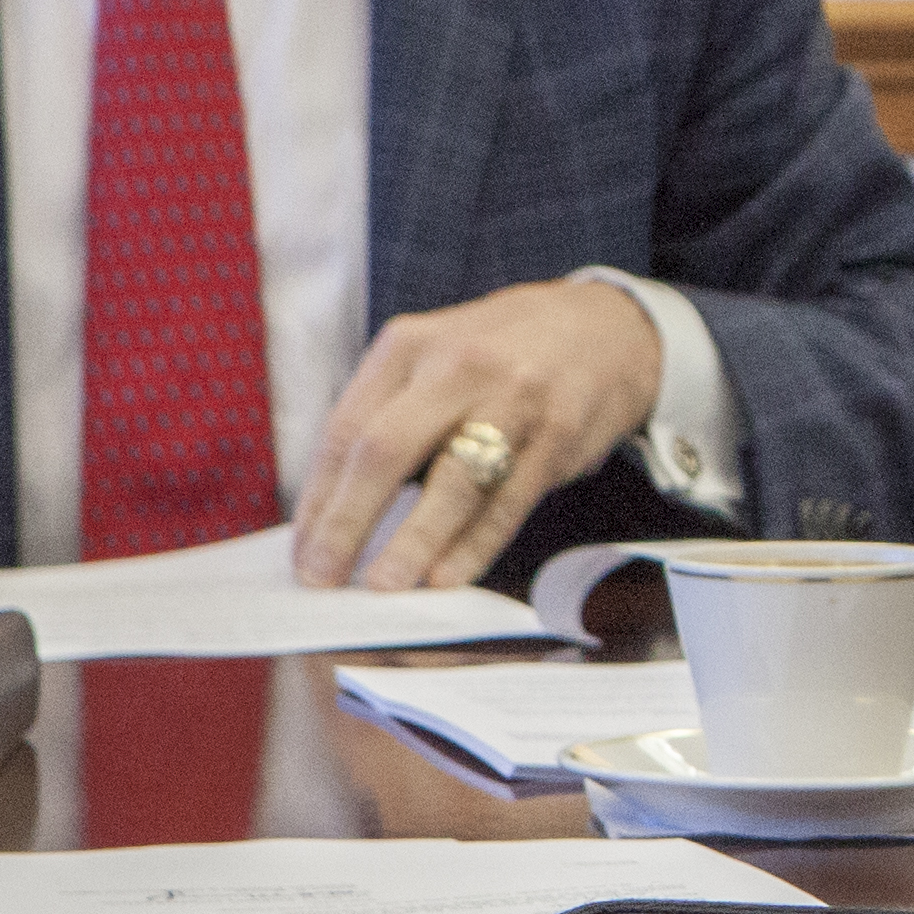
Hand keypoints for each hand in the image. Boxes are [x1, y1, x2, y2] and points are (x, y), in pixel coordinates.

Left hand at [295, 278, 661, 590]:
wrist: (609, 328)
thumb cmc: (504, 355)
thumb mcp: (436, 356)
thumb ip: (389, 416)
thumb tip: (335, 512)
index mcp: (409, 345)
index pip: (347, 429)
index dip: (320, 499)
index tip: (304, 553)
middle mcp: (457, 365)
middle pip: (386, 450)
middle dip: (347, 522)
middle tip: (324, 577)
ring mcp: (513, 398)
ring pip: (452, 481)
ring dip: (414, 541)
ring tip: (386, 586)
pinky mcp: (559, 433)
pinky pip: (508, 500)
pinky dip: (475, 544)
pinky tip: (448, 576)